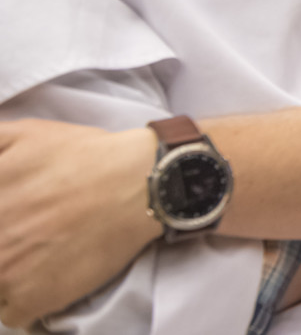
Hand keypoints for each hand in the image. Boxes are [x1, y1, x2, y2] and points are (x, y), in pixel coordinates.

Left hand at [0, 120, 160, 328]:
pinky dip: (21, 301)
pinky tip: (41, 276)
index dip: (1, 225)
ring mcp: (4, 276)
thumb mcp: (21, 133)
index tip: (11, 220)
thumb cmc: (81, 156)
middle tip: (26, 234)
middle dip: (4, 245)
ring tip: (32, 254)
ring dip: (6, 274)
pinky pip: (10, 314)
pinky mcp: (31, 301)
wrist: (139, 185)